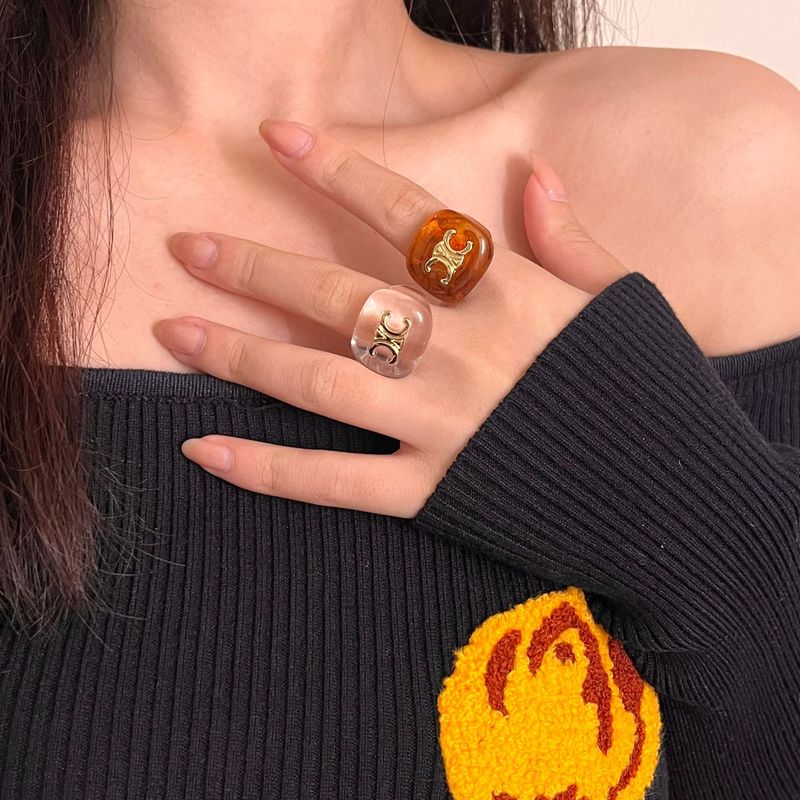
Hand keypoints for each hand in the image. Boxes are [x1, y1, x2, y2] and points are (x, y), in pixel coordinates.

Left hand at [152, 119, 628, 516]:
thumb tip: (536, 174)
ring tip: (172, 329)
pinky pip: (335, 482)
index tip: (277, 136)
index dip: (339, 170)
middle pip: (339, 296)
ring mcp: (443, 427)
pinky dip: (268, 469)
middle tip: (189, 246)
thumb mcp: (625, 299)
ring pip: (319, 382)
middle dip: (257, 265)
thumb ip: (572, 239)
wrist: (677, 498)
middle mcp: (464, 353)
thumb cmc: (652, 392)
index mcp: (511, 296)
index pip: (409, 216)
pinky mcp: (433, 495)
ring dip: (239, 353)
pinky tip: (203, 448)